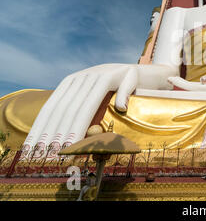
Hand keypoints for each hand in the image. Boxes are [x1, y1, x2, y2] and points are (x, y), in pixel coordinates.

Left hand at [24, 63, 176, 150]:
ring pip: (83, 105)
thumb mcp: (101, 101)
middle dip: (55, 132)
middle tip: (48, 155)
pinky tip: (93, 131)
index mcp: (75, 81)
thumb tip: (71, 139)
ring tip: (65, 148)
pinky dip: (97, 115)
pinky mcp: (122, 75)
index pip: (53, 105)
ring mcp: (103, 73)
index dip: (43, 127)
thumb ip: (87, 113)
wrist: (149, 75)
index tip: (33, 148)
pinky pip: (106, 97)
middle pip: (65, 106)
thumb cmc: (123, 92)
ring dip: (73, 129)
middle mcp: (86, 75)